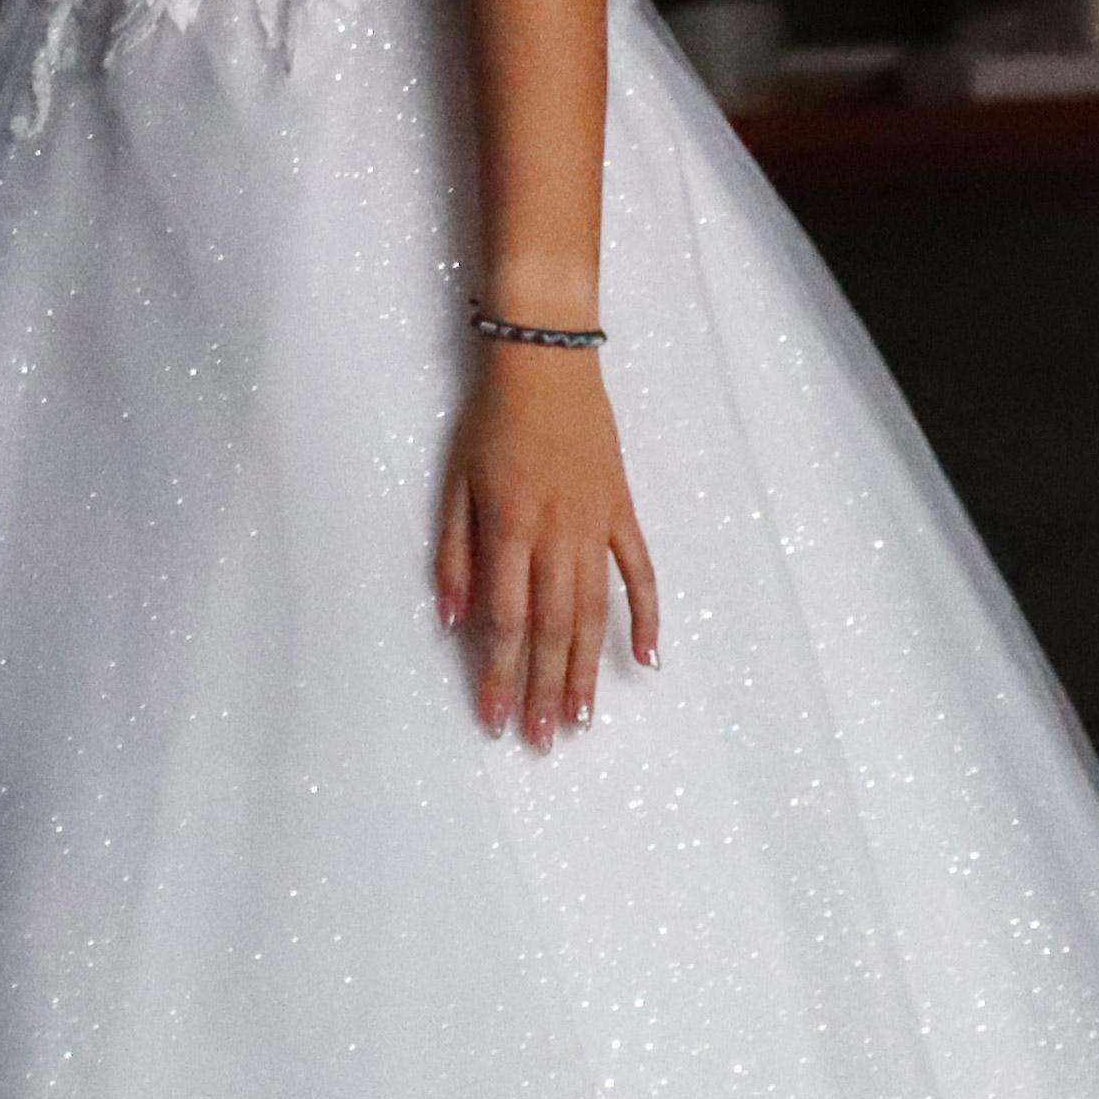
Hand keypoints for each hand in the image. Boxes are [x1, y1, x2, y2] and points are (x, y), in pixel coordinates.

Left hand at [433, 342, 661, 750]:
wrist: (546, 359)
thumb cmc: (490, 420)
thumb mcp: (453, 482)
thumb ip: (453, 554)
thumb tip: (452, 620)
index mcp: (509, 528)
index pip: (503, 620)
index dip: (498, 674)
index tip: (492, 720)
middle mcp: (555, 535)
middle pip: (550, 628)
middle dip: (542, 689)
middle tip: (540, 739)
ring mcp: (595, 525)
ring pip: (593, 611)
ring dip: (586, 669)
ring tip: (581, 718)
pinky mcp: (621, 510)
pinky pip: (639, 570)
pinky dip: (646, 614)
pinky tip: (646, 659)